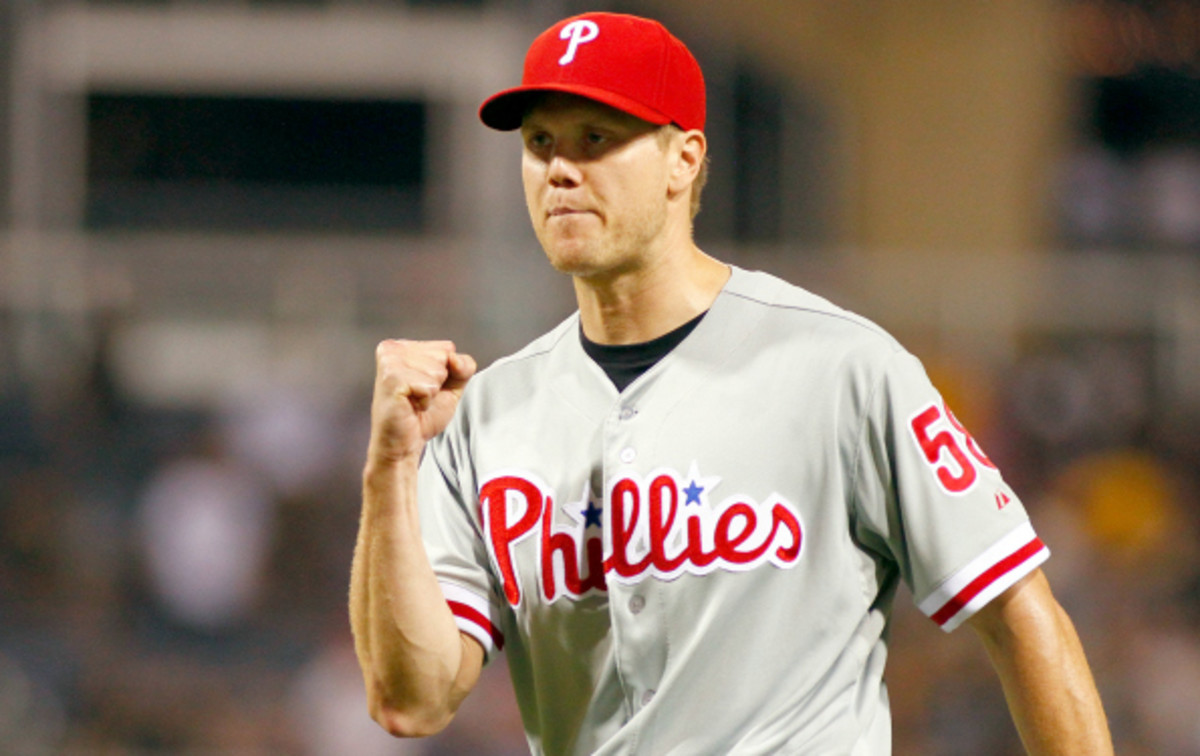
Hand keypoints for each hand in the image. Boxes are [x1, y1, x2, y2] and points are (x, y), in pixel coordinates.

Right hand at [368, 340, 476, 465]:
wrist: (404, 443)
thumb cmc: (422, 415)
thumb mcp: (452, 385)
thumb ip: (463, 366)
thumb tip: (454, 358)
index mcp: (403, 346)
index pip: (447, 348)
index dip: (446, 373)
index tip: (426, 387)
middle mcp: (393, 349)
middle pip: (444, 356)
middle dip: (439, 382)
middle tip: (419, 396)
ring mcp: (390, 363)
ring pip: (438, 370)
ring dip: (431, 392)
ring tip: (414, 401)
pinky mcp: (391, 379)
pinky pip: (429, 385)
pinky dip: (426, 400)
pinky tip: (411, 405)